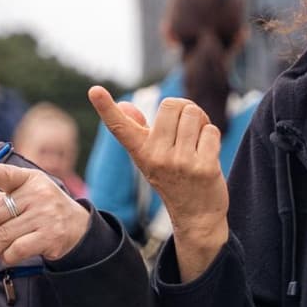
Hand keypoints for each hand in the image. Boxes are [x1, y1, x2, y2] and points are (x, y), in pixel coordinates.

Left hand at [0, 160, 90, 266]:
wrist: (78, 228)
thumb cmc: (40, 210)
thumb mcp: (18, 199)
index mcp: (29, 179)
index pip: (6, 174)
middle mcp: (39, 193)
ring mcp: (46, 214)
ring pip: (4, 235)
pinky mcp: (51, 235)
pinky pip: (17, 249)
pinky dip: (6, 257)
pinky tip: (4, 258)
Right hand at [88, 85, 227, 280]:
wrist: (196, 216)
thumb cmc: (172, 180)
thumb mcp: (150, 157)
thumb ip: (138, 130)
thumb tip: (125, 105)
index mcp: (140, 152)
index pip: (120, 127)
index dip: (105, 108)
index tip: (94, 90)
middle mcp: (157, 157)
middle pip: (172, 104)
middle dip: (184, 110)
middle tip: (186, 129)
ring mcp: (180, 163)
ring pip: (194, 114)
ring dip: (200, 122)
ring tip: (197, 142)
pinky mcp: (204, 168)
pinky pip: (210, 131)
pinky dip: (212, 137)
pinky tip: (207, 154)